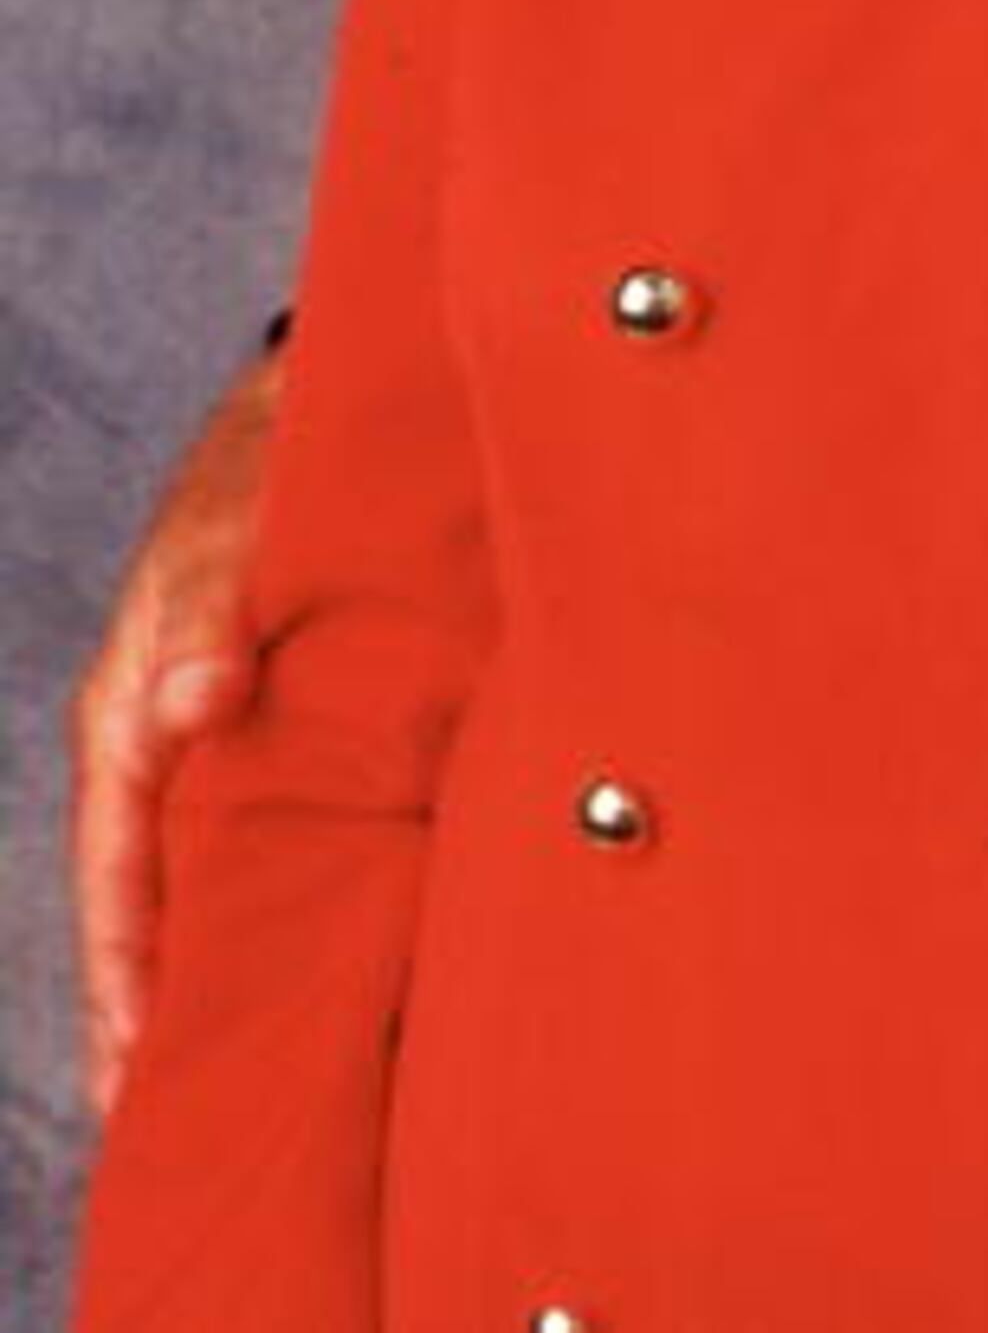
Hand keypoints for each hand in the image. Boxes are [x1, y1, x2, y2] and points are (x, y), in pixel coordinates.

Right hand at [74, 345, 283, 1112]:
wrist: (323, 405)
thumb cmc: (259, 474)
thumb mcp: (218, 544)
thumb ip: (200, 621)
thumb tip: (190, 698)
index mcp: (127, 725)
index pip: (118, 890)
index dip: (125, 992)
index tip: (136, 1088)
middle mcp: (166, 743)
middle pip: (157, 906)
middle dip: (167, 1010)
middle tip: (192, 1121)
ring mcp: (223, 735)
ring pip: (214, 873)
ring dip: (227, 959)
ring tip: (257, 1064)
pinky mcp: (287, 715)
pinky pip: (272, 825)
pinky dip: (283, 891)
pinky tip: (330, 946)